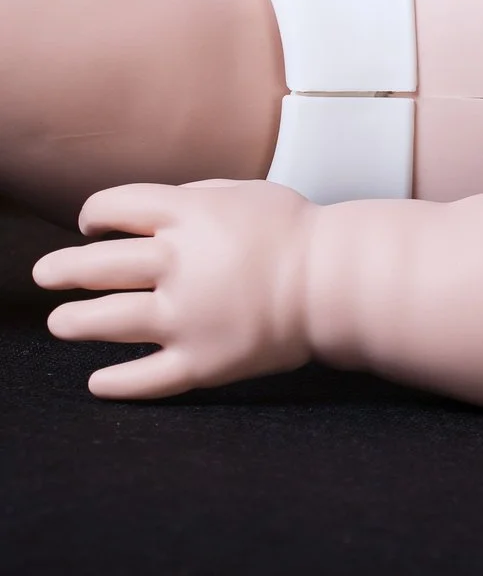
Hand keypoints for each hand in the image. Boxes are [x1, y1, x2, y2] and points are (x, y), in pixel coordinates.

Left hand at [34, 181, 314, 399]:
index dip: (92, 215)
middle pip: (96, 265)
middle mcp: (179, 263)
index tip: (90, 226)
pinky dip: (115, 383)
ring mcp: (186, 316)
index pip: (113, 207)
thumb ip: (194, 197)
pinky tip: (99, 381)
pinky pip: (144, 379)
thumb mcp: (246, 193)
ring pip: (105, 320)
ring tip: (62, 322)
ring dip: (73, 321)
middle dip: (62, 269)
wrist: (341, 280)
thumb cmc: (298, 234)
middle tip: (47, 274)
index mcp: (190, 216)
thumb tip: (142, 212)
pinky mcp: (202, 360)